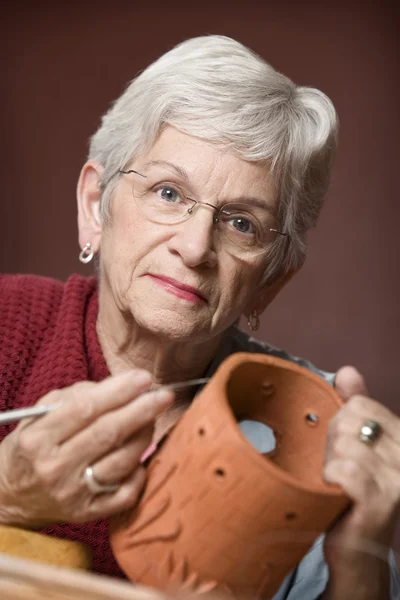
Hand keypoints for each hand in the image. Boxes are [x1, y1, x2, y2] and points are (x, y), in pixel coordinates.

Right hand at [0, 370, 173, 527]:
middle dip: (142, 409)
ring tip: (154, 418)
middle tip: (164, 395)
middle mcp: (55, 468)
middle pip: (108, 433)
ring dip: (145, 435)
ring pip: (121, 461)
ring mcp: (73, 494)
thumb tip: (118, 386)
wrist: (9, 497)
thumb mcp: (38, 416)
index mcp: (39, 438)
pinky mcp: (87, 514)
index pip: (85, 409)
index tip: (143, 378)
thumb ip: (74, 397)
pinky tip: (141, 456)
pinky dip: (139, 472)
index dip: (118, 391)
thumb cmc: (31, 448)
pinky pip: (125, 494)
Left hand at [322, 366, 399, 570]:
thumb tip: (348, 370)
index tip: (342, 449)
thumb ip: (355, 406)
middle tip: (337, 469)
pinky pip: (343, 469)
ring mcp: (397, 479)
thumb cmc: (351, 492)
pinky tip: (334, 492)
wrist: (356, 549)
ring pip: (344, 444)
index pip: (359, 404)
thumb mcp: (354, 444)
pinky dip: (330, 479)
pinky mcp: (381, 501)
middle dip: (332, 443)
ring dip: (328, 464)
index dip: (339, 424)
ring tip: (335, 482)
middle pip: (348, 420)